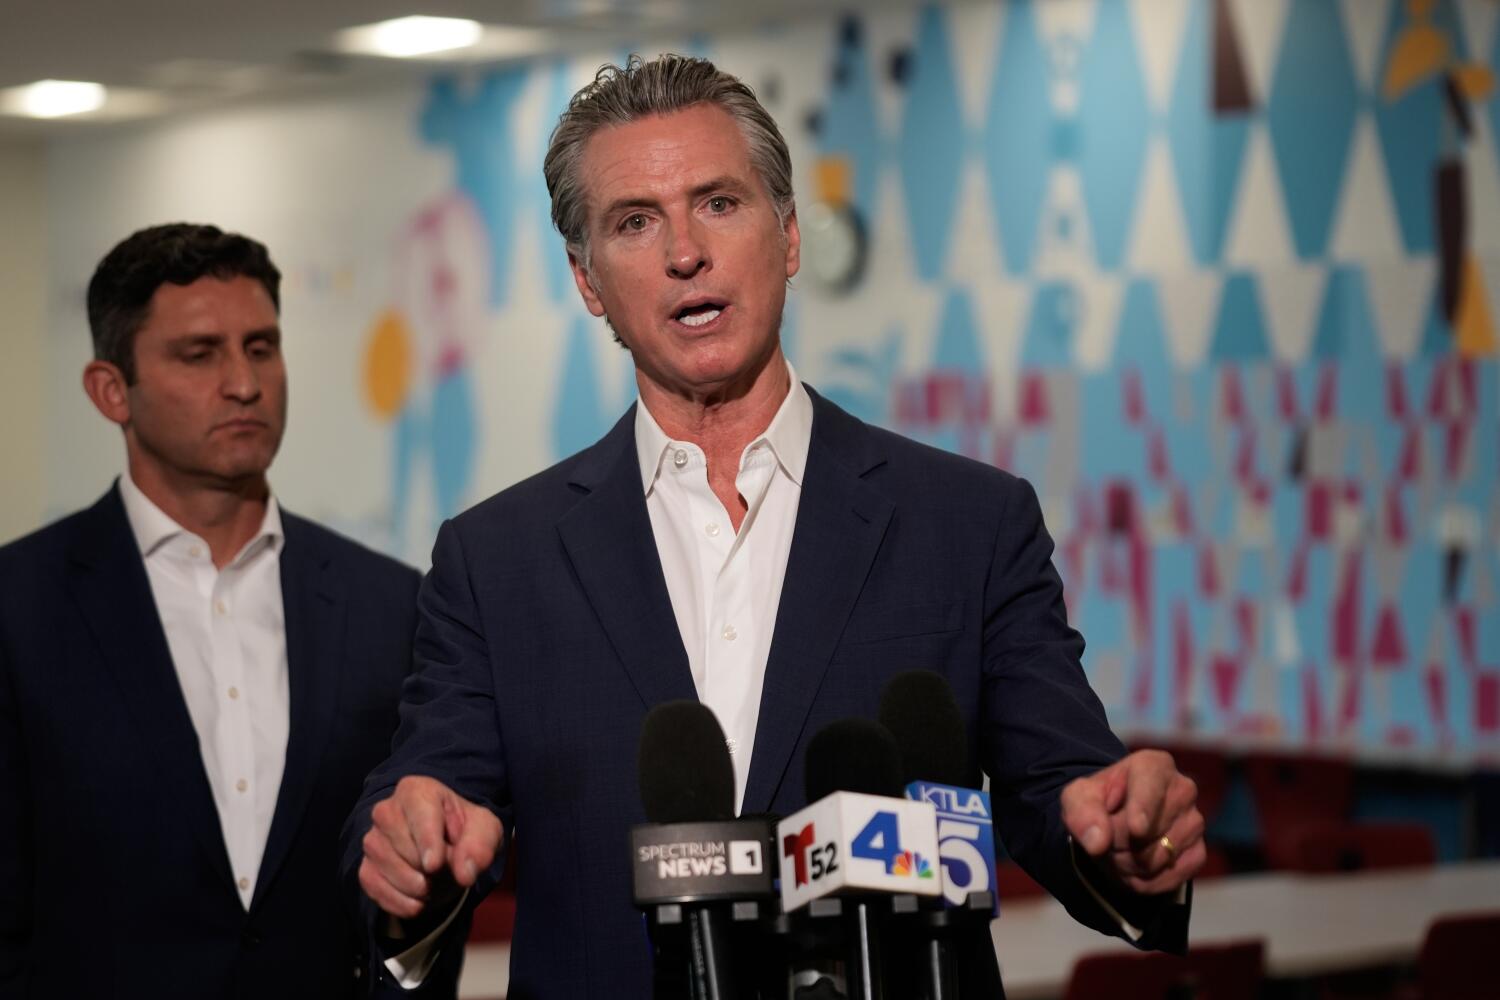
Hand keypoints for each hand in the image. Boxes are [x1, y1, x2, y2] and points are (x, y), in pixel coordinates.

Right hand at [358, 775, 503, 920]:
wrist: (447, 854)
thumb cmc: (465, 833)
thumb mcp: (485, 831)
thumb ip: (481, 846)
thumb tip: (465, 873)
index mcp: (418, 791)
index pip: (419, 812)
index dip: (427, 840)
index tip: (435, 865)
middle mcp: (388, 810)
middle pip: (398, 840)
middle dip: (423, 864)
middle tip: (442, 871)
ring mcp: (373, 838)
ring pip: (382, 863)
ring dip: (411, 885)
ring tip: (431, 887)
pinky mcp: (366, 866)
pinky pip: (372, 884)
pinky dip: (396, 900)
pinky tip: (417, 904)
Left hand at [1060, 749, 1204, 894]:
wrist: (1117, 821)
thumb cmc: (1099, 802)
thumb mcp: (1078, 798)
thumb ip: (1082, 813)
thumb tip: (1098, 842)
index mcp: (1154, 765)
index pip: (1151, 788)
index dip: (1142, 811)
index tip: (1136, 829)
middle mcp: (1182, 790)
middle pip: (1145, 834)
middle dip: (1117, 844)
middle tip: (1108, 835)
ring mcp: (1195, 822)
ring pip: (1155, 860)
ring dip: (1128, 865)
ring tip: (1121, 847)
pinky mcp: (1199, 851)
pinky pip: (1170, 878)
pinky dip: (1146, 881)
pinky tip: (1137, 865)